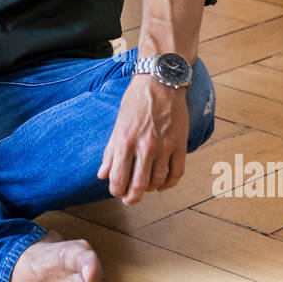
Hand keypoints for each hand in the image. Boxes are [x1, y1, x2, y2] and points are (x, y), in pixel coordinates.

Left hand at [97, 76, 187, 204]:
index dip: (116, 190)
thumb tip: (102, 175)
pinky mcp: (180, 144)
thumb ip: (110, 152)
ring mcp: (165, 146)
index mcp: (126, 141)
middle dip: (132, 197)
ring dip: (150, 189)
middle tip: (129, 200)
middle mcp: (145, 146)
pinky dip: (169, 183)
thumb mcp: (118, 125)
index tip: (116, 191)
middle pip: (139, 185)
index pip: (119, 178)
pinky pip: (177, 173)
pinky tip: (162, 184)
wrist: (160, 82)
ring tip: (145, 188)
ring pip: (158, 181)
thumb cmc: (136, 101)